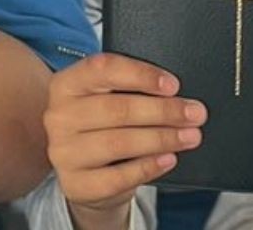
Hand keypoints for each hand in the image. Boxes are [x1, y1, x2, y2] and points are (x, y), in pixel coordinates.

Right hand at [42, 53, 201, 229]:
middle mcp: (58, 116)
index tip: (172, 85)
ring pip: (119, 143)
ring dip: (161, 138)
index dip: (140, 74)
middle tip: (194, 114)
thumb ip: (130, 90)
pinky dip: (149, 167)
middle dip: (162, 111)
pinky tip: (168, 158)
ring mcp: (63, 152)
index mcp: (66, 85)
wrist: (86, 172)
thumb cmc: (103, 127)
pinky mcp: (76, 183)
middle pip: (115, 109)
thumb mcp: (106, 99)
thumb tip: (175, 94)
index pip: (101, 69)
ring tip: (189, 136)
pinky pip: (118, 176)